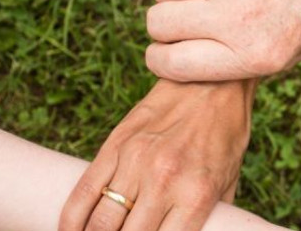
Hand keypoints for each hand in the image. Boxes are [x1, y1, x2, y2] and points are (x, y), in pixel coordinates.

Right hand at [59, 80, 252, 230]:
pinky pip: (83, 192)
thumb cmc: (225, 135)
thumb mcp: (230, 181)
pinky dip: (71, 221)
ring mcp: (135, 162)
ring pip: (99, 223)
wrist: (212, 83)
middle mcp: (164, 181)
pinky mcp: (115, 145)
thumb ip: (212, 217)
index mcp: (196, 195)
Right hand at [145, 0, 300, 81]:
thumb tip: (187, 61)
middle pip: (160, 23)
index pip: (171, 64)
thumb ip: (240, 61)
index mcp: (256, 55)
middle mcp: (240, 17)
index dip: (161, 58)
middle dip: (165, 25)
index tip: (167, 51)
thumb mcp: (292, 54)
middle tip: (185, 19)